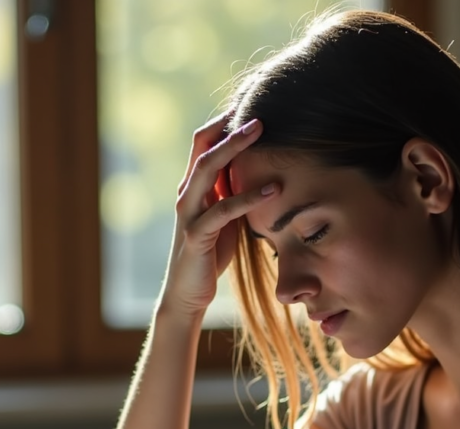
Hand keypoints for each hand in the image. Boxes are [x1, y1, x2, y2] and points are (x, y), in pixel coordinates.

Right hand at [159, 113, 277, 317]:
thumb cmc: (209, 253)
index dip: (223, 122)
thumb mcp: (225, 216)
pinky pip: (222, 210)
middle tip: (259, 112)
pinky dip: (248, 197)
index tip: (249, 105)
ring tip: (260, 132)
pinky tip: (273, 188)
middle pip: (203, 148)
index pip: (203, 143)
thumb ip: (233, 191)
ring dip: (233, 148)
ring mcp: (188, 213)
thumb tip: (258, 168)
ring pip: (206, 170)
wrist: (188, 293)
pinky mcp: (196, 235)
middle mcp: (186, 194)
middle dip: (229, 127)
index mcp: (193, 187)